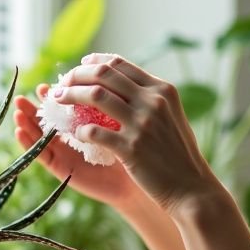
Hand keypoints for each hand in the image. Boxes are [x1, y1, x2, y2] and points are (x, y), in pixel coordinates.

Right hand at [13, 85, 147, 210]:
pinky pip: (42, 155)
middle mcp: (73, 137)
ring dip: (26, 121)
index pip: (68, 105)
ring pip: (41, 134)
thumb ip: (113, 102)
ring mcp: (67, 153)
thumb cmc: (138, 149)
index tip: (55, 80)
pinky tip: (19, 132)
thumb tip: (109, 72)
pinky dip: (29, 143)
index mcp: (86, 124)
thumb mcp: (124, 121)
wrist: (141, 182)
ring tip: (17, 110)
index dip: (59, 92)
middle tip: (33, 91)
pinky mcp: (63, 169)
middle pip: (50, 117)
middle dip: (38, 103)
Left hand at [47, 54, 221, 214]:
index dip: (95, 62)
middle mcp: (153, 101)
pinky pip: (94, 131)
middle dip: (76, 75)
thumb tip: (119, 85)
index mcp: (162, 89)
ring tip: (59, 101)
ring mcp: (142, 124)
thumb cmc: (179, 154)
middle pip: (103, 74)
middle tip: (63, 84)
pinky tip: (77, 134)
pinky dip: (80, 130)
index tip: (81, 65)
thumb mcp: (171, 115)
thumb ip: (149, 98)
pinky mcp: (131, 148)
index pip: (120, 64)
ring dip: (71, 95)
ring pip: (95, 95)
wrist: (191, 188)